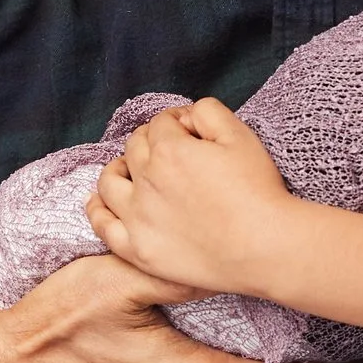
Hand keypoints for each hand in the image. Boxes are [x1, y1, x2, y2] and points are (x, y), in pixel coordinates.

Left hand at [86, 100, 291, 293]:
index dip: (177, 122)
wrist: (265, 248)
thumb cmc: (258, 192)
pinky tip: (102, 203)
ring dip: (117, 169)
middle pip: (134, 148)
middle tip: (170, 151)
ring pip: (110, 182)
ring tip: (129, 170)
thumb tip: (185, 118)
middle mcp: (146, 181)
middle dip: (150, 141)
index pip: (161, 123)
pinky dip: (98, 210)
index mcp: (169, 150)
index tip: (191, 132)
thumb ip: (208, 112)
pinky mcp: (138, 250)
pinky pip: (103, 226)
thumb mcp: (241, 135)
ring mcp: (138, 217)